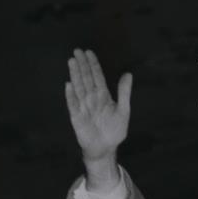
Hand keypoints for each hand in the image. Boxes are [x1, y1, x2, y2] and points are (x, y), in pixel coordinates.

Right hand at [65, 48, 131, 162]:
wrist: (106, 148)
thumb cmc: (114, 131)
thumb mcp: (123, 110)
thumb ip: (124, 93)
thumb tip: (128, 74)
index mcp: (103, 96)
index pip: (97, 76)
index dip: (93, 64)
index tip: (89, 52)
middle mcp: (92, 98)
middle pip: (86, 79)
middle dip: (82, 65)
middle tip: (77, 51)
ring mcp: (84, 107)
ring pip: (79, 88)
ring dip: (75, 75)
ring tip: (72, 62)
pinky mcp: (77, 117)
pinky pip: (73, 105)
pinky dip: (71, 96)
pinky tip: (69, 86)